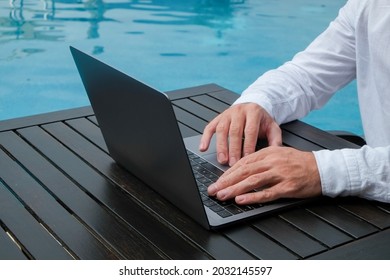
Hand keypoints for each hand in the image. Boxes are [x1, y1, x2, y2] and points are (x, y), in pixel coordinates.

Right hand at [199, 103, 281, 165]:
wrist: (253, 106)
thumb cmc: (261, 120)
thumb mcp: (272, 127)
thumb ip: (275, 139)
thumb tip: (276, 153)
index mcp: (253, 112)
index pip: (250, 130)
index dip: (248, 145)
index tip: (247, 159)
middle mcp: (239, 111)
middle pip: (234, 131)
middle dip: (234, 149)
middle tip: (233, 164)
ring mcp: (227, 114)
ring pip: (221, 130)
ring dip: (221, 146)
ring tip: (222, 160)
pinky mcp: (218, 118)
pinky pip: (209, 127)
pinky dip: (205, 138)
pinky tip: (203, 148)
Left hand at [207, 146, 321, 203]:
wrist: (322, 168)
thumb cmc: (299, 162)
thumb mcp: (278, 154)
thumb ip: (260, 160)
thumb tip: (241, 169)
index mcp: (268, 153)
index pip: (243, 163)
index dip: (228, 173)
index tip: (217, 181)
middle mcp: (272, 162)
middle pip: (244, 172)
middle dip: (226, 182)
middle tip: (213, 190)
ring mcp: (280, 174)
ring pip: (252, 181)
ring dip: (234, 189)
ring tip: (222, 195)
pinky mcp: (287, 187)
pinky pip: (267, 193)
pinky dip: (253, 197)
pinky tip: (241, 200)